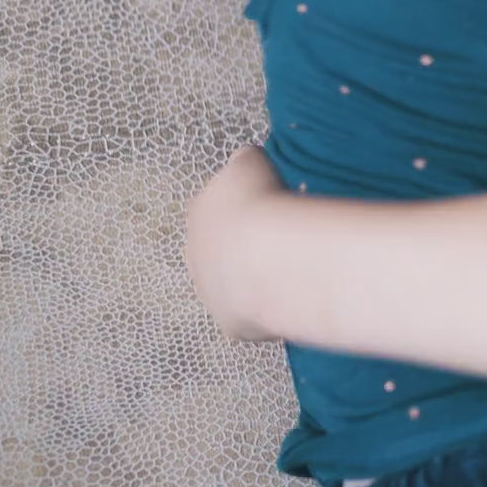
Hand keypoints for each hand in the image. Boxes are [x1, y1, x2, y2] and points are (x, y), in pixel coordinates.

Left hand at [184, 145, 288, 340]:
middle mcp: (195, 254)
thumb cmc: (259, 203)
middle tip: (282, 240)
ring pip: (234, 285)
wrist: (268, 256)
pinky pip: (251, 315)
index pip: (219, 207)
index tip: (272, 207)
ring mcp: (209, 293)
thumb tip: (246, 161)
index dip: (247, 207)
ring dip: (256, 278)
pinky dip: (269, 307)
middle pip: (220, 249)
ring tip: (291, 270)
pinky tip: (291, 296)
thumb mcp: (251, 162)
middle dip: (245, 246)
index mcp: (198, 213)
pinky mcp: (229, 324)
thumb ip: (244, 163)